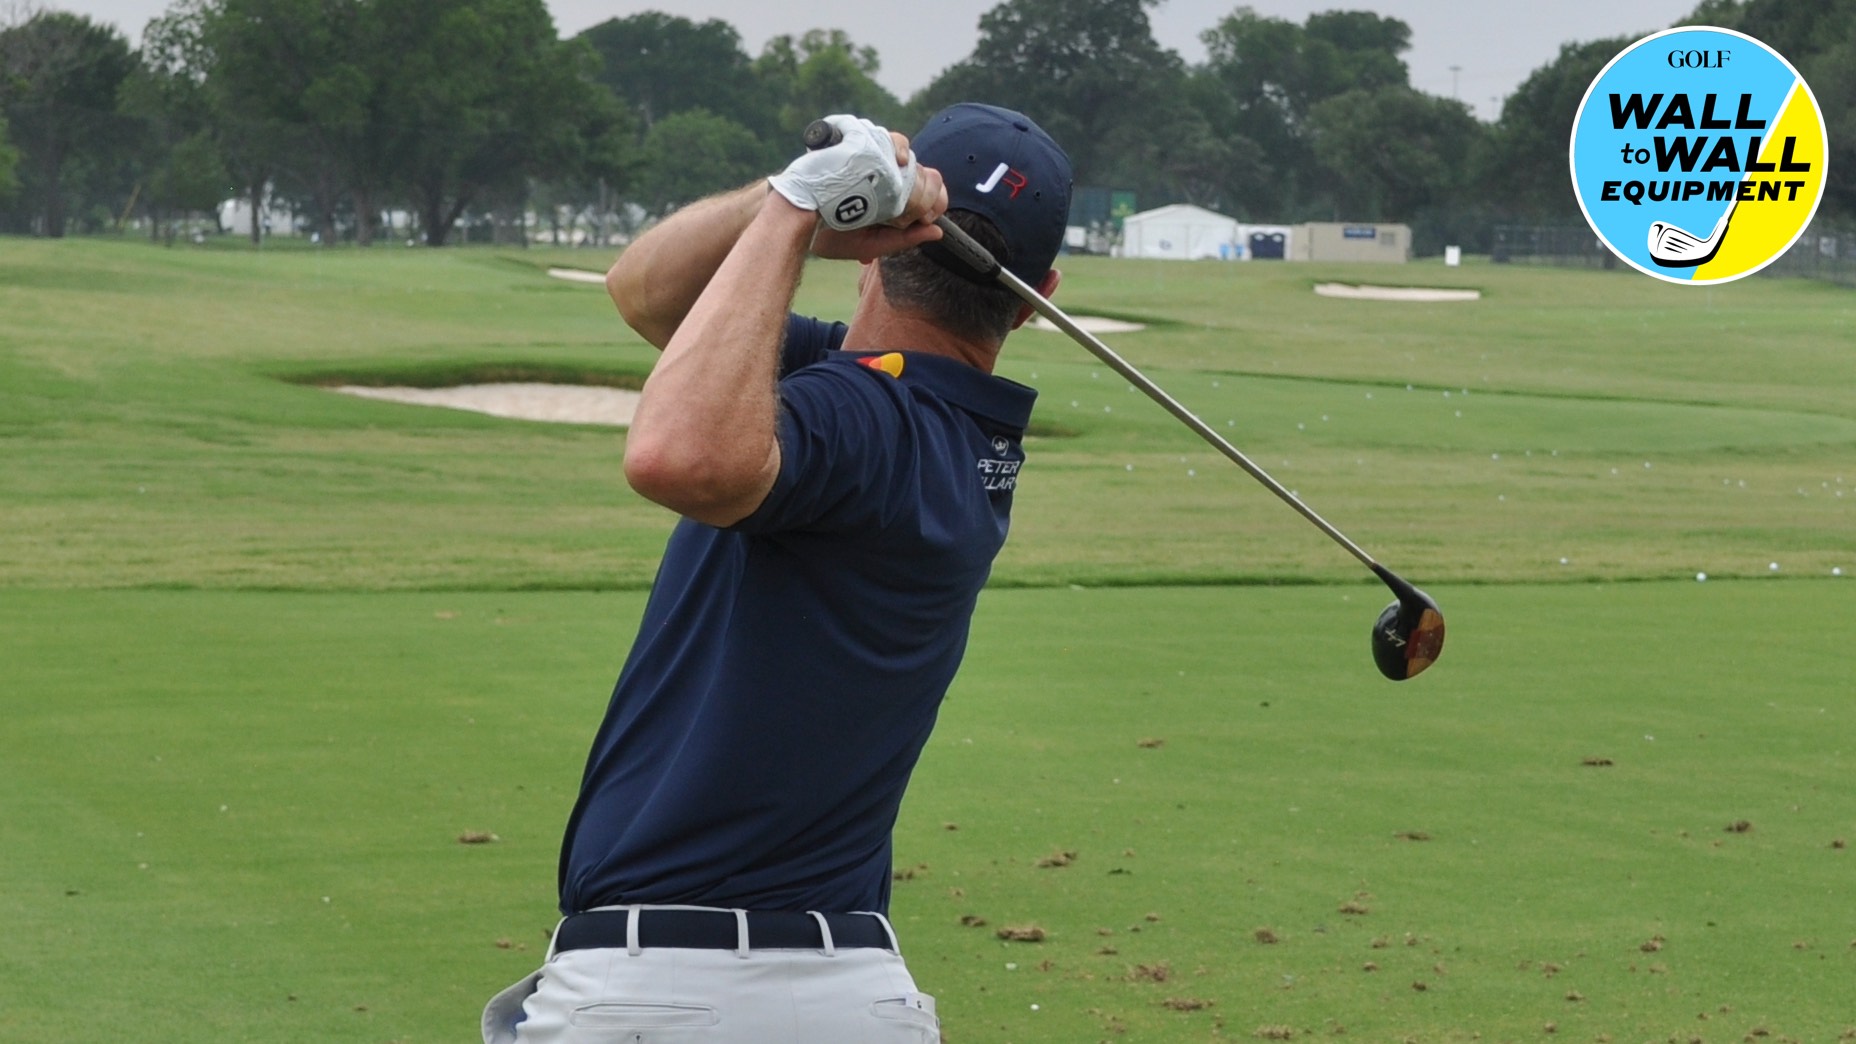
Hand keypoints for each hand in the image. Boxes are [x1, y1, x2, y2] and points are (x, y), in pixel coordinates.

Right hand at [769, 115, 921, 231]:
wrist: (798, 213)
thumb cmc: (829, 232)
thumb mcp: (870, 244)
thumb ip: (903, 240)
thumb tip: (938, 233)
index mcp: (891, 199)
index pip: (928, 191)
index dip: (935, 200)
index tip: (929, 215)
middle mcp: (885, 176)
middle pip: (923, 172)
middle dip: (924, 191)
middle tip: (913, 210)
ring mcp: (875, 158)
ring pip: (910, 155)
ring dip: (913, 172)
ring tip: (902, 190)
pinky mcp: (863, 144)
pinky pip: (892, 139)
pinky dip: (900, 147)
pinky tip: (900, 161)